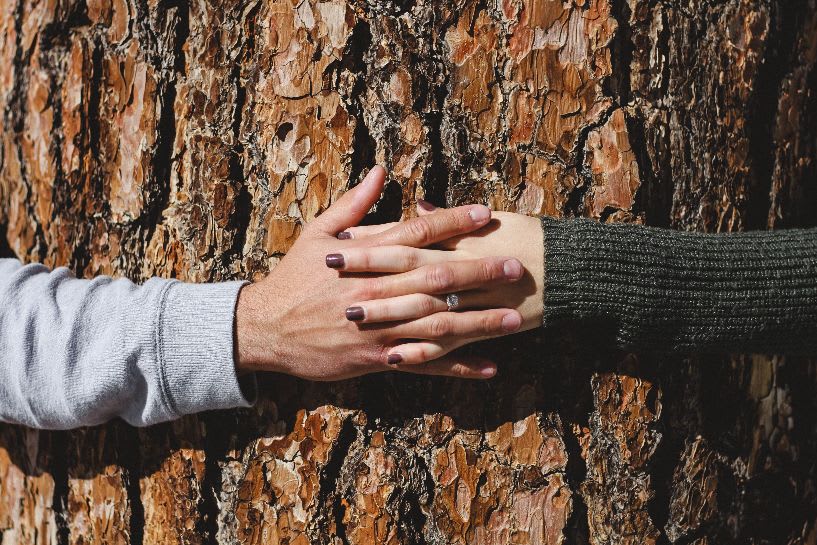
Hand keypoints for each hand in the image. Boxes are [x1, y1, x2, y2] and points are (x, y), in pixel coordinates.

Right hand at [234, 167, 525, 379]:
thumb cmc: (294, 277)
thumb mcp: (316, 234)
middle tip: (514, 267)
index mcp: (365, 257)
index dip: (452, 223)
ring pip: (437, 325)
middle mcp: (377, 292)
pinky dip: (458, 367)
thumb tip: (380, 170)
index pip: (415, 234)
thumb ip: (353, 205)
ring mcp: (380, 329)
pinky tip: (490, 366)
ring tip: (515, 318)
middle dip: (478, 273)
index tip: (485, 215)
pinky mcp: (378, 359)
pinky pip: (424, 364)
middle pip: (435, 280)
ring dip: (479, 322)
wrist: (265, 328)